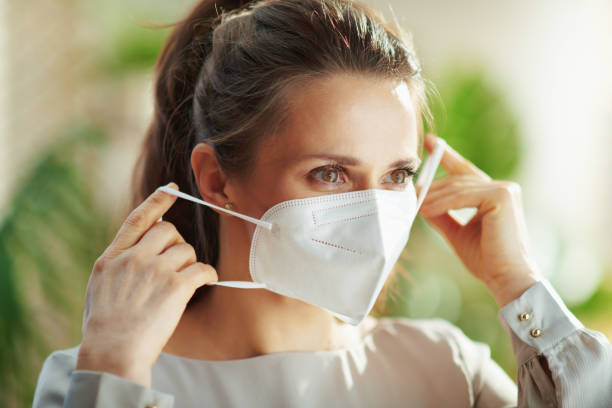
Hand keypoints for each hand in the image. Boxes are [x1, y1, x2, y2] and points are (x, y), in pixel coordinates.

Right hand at [76, 182, 217, 386]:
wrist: (112, 353)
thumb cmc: (106, 327)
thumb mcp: (100, 287)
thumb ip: (118, 264)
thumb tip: (138, 250)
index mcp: (112, 258)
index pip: (138, 219)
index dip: (158, 201)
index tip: (172, 189)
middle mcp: (133, 258)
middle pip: (168, 230)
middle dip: (176, 243)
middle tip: (177, 262)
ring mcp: (155, 271)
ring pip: (186, 250)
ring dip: (190, 263)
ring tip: (185, 283)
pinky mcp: (175, 287)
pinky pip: (202, 268)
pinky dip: (208, 274)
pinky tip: (207, 281)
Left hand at [417, 134, 538, 306]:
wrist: (505, 278)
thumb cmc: (485, 260)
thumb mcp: (457, 232)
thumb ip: (442, 214)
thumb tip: (421, 200)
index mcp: (495, 194)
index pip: (466, 171)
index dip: (447, 156)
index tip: (430, 141)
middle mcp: (503, 187)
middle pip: (458, 179)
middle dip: (432, 185)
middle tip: (411, 190)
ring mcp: (504, 189)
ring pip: (458, 187)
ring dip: (433, 197)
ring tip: (415, 206)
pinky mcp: (502, 196)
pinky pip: (463, 197)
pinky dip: (442, 204)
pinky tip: (426, 210)